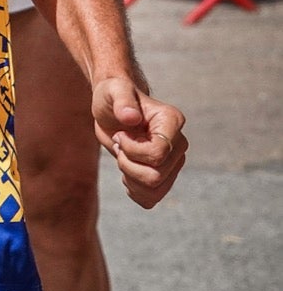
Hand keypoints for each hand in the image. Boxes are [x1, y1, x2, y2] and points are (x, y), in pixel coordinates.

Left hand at [92, 76, 186, 207]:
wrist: (112, 110)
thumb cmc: (113, 96)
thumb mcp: (113, 91)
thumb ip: (122, 101)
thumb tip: (131, 117)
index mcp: (172, 121)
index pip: (158, 153)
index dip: (132, 150)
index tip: (119, 134)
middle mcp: (179, 144)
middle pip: (156, 176)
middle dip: (127, 163)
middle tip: (119, 144)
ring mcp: (174, 162)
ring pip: (155, 191)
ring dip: (130, 177)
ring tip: (123, 157)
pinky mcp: (164, 176)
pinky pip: (151, 199)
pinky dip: (134, 191)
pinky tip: (126, 172)